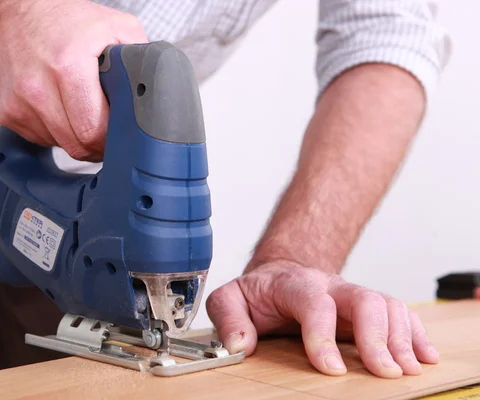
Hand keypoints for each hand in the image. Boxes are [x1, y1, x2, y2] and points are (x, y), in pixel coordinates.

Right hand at [0, 0, 147, 159]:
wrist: (12, 12)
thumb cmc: (65, 20)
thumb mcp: (114, 26)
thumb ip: (140, 59)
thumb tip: (155, 91)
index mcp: (68, 66)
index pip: (94, 131)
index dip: (112, 139)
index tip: (120, 134)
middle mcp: (37, 87)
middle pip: (76, 145)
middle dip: (96, 144)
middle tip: (105, 130)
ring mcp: (18, 103)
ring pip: (59, 145)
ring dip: (74, 136)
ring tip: (79, 110)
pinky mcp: (5, 112)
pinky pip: (40, 139)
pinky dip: (54, 131)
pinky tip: (58, 107)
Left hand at [206, 261, 439, 377]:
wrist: (279, 275)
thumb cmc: (257, 293)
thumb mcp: (228, 299)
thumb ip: (228, 318)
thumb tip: (241, 346)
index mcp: (294, 284)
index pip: (315, 303)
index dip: (324, 335)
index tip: (331, 369)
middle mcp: (330, 286)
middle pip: (365, 299)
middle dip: (377, 337)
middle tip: (384, 372)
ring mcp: (352, 296)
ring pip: (388, 305)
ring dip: (402, 338)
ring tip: (407, 370)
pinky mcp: (367, 308)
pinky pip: (399, 312)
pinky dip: (416, 333)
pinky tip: (424, 356)